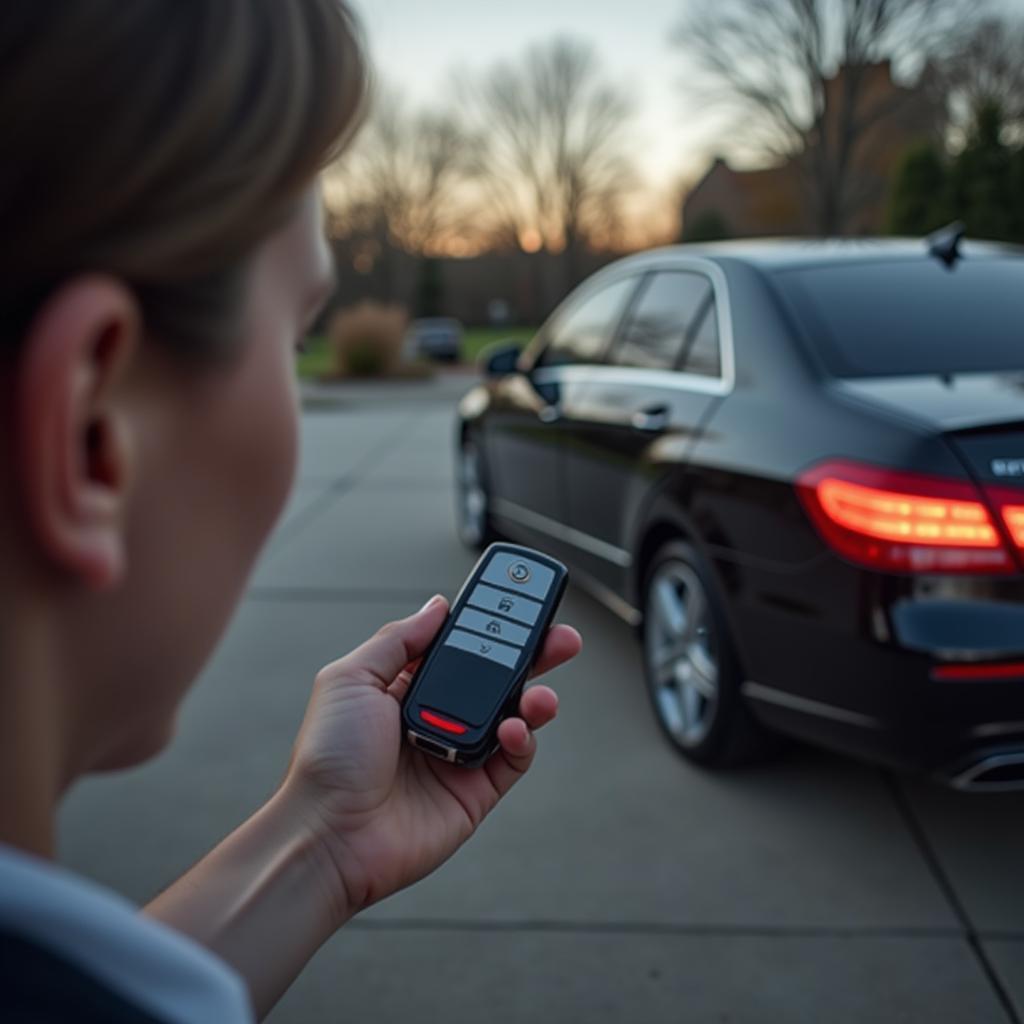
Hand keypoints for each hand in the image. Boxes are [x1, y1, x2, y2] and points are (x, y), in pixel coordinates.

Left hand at [282, 595, 581, 922]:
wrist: (328, 834)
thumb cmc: (328, 758)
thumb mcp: (352, 679)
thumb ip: (399, 640)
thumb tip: (438, 606)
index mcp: (407, 686)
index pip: (460, 645)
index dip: (490, 625)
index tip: (520, 603)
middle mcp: (437, 716)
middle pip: (496, 677)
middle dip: (532, 655)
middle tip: (560, 638)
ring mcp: (458, 753)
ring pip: (513, 716)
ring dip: (534, 699)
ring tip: (541, 694)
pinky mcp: (475, 791)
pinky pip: (513, 759)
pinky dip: (522, 740)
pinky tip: (513, 730)